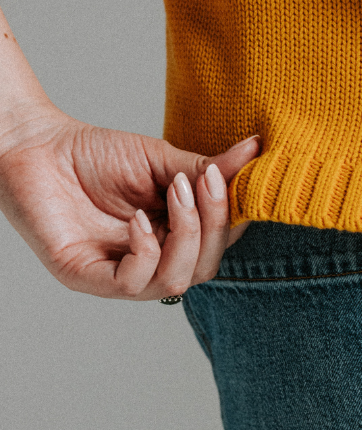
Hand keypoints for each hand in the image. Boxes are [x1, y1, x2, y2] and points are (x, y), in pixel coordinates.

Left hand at [0, 105, 260, 298]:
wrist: (36, 145)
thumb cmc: (95, 154)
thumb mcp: (163, 160)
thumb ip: (207, 168)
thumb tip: (257, 150)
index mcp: (173, 237)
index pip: (219, 245)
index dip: (232, 219)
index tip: (231, 178)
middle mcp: (150, 261)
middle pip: (204, 268)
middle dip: (213, 226)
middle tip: (204, 183)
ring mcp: (118, 273)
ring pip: (174, 282)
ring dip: (186, 237)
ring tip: (175, 192)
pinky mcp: (85, 277)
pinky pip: (132, 284)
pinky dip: (147, 252)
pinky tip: (139, 220)